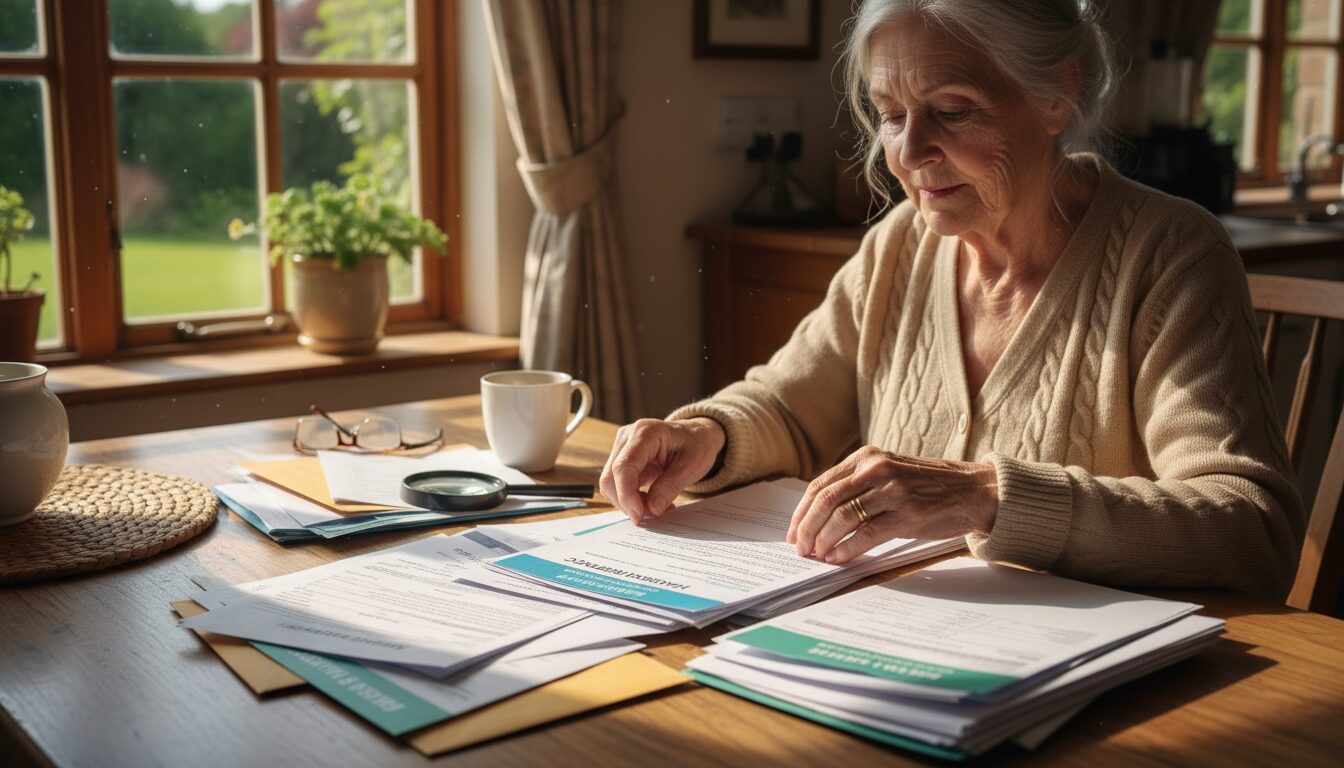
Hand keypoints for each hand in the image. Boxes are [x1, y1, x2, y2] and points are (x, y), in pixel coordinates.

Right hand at [599, 417, 726, 523]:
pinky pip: (617, 483)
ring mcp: (622, 446)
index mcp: (646, 432)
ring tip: (656, 507)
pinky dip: (631, 497)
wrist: (696, 436)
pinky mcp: (622, 457)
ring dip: (629, 502)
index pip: (624, 467)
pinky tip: (650, 500)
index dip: (627, 495)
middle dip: (628, 502)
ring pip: (610, 483)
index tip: (639, 516)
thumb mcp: (692, 467)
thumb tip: (652, 509)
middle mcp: (628, 436)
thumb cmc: (697, 446)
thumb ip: (670, 487)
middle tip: (653, 515)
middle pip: (611, 477)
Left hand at [787, 446, 998, 562]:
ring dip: (823, 541)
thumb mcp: (889, 473)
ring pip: (841, 517)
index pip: (820, 485)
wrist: (974, 490)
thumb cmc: (929, 486)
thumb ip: (858, 486)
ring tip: (818, 555)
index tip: (793, 532)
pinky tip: (838, 558)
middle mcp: (877, 469)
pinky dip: (846, 549)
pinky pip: (866, 534)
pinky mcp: (908, 514)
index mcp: (867, 457)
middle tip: (800, 548)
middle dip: (806, 528)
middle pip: (825, 500)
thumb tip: (820, 517)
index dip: (801, 512)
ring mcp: (893, 490)